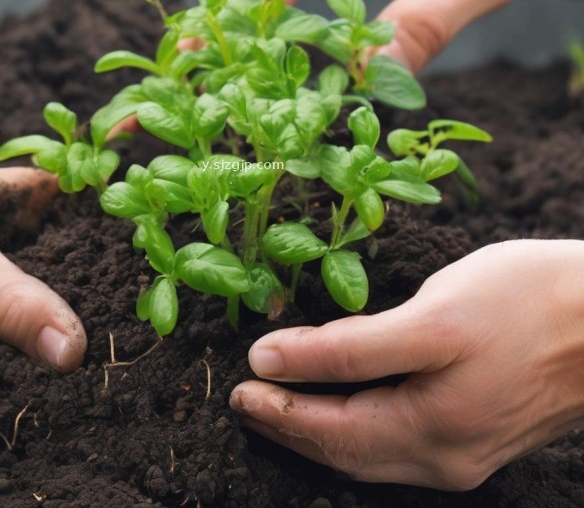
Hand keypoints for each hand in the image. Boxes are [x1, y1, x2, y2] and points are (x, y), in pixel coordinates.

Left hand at [230, 240, 583, 489]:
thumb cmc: (522, 304)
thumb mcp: (428, 319)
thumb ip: (347, 346)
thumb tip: (272, 358)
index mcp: (430, 431)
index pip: (329, 431)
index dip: (279, 411)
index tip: (239, 390)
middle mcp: (445, 457)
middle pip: (346, 449)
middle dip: (292, 427)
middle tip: (248, 401)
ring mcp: (464, 449)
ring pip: (370, 450)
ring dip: (320, 430)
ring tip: (282, 407)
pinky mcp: (477, 430)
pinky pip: (397, 441)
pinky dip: (356, 426)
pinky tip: (343, 408)